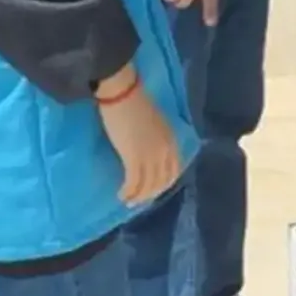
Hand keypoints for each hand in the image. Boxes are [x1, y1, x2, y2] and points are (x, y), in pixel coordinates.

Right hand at [96, 64, 180, 205]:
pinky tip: (121, 195)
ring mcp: (152, 157)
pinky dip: (128, 192)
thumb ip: (157, 138)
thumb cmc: (135, 101)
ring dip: (138, 197)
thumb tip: (147, 149)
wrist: (124, 93)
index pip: (173, 170)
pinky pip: (134, 184)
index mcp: (172, 141)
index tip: (154, 189)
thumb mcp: (155, 122)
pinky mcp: (134, 160)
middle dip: (151, 194)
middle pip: (162, 181)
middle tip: (140, 201)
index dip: (164, 183)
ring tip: (128, 201)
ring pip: (148, 186)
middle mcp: (166, 152)